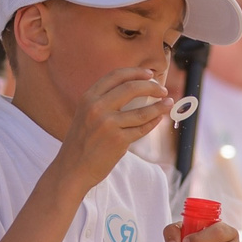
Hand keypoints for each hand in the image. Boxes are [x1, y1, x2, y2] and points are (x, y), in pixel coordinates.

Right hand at [55, 66, 169, 186]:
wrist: (72, 169)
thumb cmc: (82, 142)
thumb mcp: (85, 114)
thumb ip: (103, 101)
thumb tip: (135, 89)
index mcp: (88, 98)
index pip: (116, 76)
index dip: (136, 72)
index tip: (150, 74)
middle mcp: (97, 108)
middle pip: (132, 88)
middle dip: (152, 87)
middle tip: (163, 90)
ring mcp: (108, 124)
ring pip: (142, 111)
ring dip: (159, 106)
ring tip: (169, 103)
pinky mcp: (118, 141)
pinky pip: (142, 129)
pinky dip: (153, 123)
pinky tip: (159, 119)